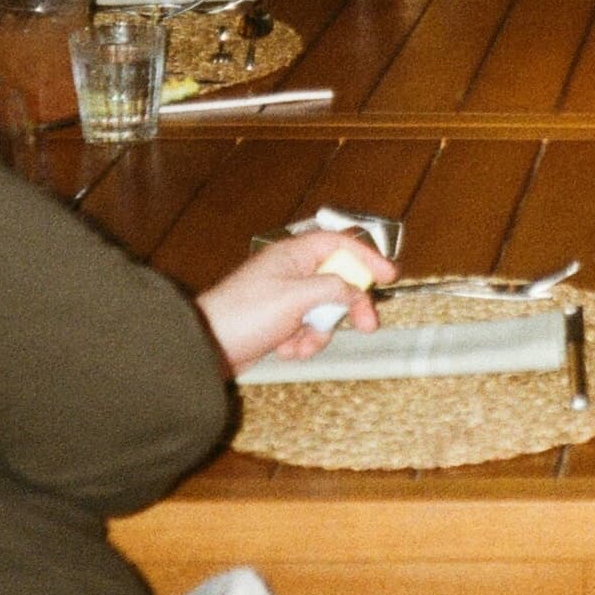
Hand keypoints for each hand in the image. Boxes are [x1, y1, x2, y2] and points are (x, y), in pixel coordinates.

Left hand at [194, 229, 396, 371]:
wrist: (206, 348)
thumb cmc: (244, 315)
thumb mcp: (297, 298)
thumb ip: (334, 289)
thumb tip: (356, 291)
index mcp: (294, 255)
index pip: (340, 244)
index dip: (368, 257)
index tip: (388, 277)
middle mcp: (291, 272)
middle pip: (338, 281)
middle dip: (347, 307)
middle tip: (366, 325)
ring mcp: (285, 298)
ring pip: (324, 311)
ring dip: (319, 332)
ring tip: (300, 343)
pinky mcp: (279, 322)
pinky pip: (307, 329)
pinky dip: (301, 343)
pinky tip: (285, 349)